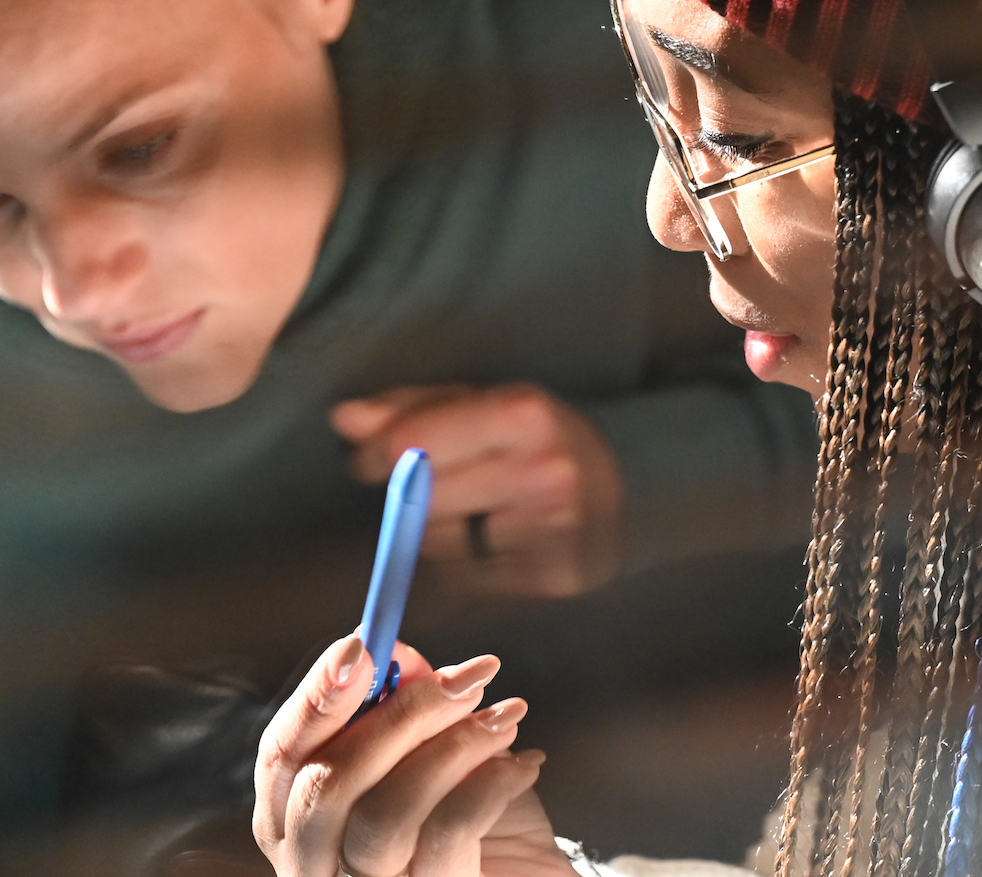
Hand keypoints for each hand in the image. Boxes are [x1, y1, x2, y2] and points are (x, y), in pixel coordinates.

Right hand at [253, 634, 572, 876]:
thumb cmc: (475, 818)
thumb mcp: (434, 748)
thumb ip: (404, 702)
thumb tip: (394, 650)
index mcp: (299, 815)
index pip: (283, 752)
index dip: (318, 694)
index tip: (365, 642)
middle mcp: (316, 862)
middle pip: (327, 783)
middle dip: (399, 716)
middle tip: (465, 680)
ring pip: (382, 813)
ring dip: (451, 748)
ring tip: (504, 719)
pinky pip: (443, 834)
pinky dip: (488, 783)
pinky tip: (521, 765)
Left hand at [332, 385, 624, 595]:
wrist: (636, 483)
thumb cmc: (540, 437)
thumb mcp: (484, 402)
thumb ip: (412, 408)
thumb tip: (345, 419)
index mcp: (524, 415)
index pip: (419, 444)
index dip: (381, 454)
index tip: (368, 459)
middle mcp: (544, 472)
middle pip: (427, 499)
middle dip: (419, 494)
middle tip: (446, 482)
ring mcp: (553, 530)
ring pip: (444, 545)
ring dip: (445, 531)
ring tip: (485, 508)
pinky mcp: (555, 577)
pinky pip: (473, 579)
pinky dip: (474, 562)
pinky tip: (504, 539)